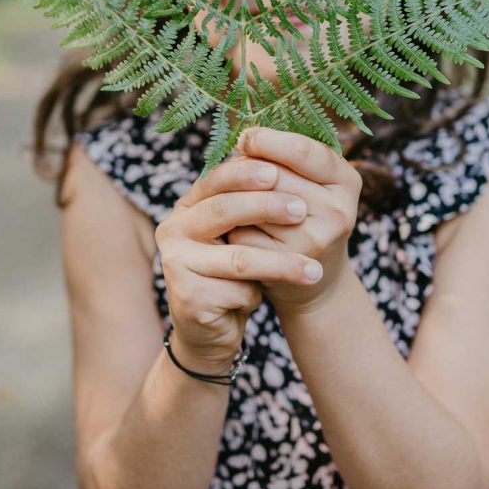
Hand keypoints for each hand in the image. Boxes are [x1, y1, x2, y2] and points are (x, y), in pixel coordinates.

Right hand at [156, 155, 327, 371]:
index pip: (216, 178)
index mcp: (188, 204)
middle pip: (223, 210)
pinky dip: (258, 293)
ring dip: (281, 263)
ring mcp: (176, 262)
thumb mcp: (243, 232)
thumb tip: (287, 163)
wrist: (211, 326)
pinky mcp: (187, 297)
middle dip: (266, 207)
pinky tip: (266, 297)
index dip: (246, 172)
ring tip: (314, 269)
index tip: (279, 170)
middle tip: (301, 210)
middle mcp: (173, 228)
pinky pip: (236, 290)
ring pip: (239, 257)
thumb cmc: (235, 270)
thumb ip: (254, 201)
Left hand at [224, 126, 360, 316]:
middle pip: (275, 175)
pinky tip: (235, 228)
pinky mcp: (286, 263)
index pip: (302, 150)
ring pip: (256, 202)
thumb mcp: (314, 184)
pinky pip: (243, 232)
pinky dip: (232, 227)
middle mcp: (338, 210)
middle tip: (235, 169)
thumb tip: (245, 137)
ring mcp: (314, 238)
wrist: (315, 281)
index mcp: (347, 180)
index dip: (267, 140)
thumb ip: (289, 158)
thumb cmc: (306, 217)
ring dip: (235, 196)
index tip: (245, 137)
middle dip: (247, 168)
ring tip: (233, 196)